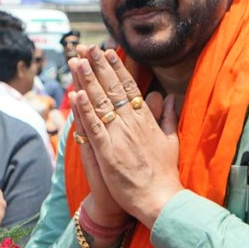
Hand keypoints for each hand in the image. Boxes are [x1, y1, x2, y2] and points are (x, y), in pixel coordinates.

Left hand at [68, 47, 181, 228]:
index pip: (129, 88)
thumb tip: (171, 97)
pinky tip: (76, 95)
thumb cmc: (165, 174)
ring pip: (101, 103)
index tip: (107, 52)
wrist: (161, 199)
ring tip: (78, 61)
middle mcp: (132, 124)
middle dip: (98, 67)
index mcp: (146, 120)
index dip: (117, 68)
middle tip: (87, 48)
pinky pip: (94, 128)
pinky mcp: (108, 153)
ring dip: (88, 81)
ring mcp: (120, 137)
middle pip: (112, 89)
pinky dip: (85, 111)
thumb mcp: (172, 140)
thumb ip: (169, 117)